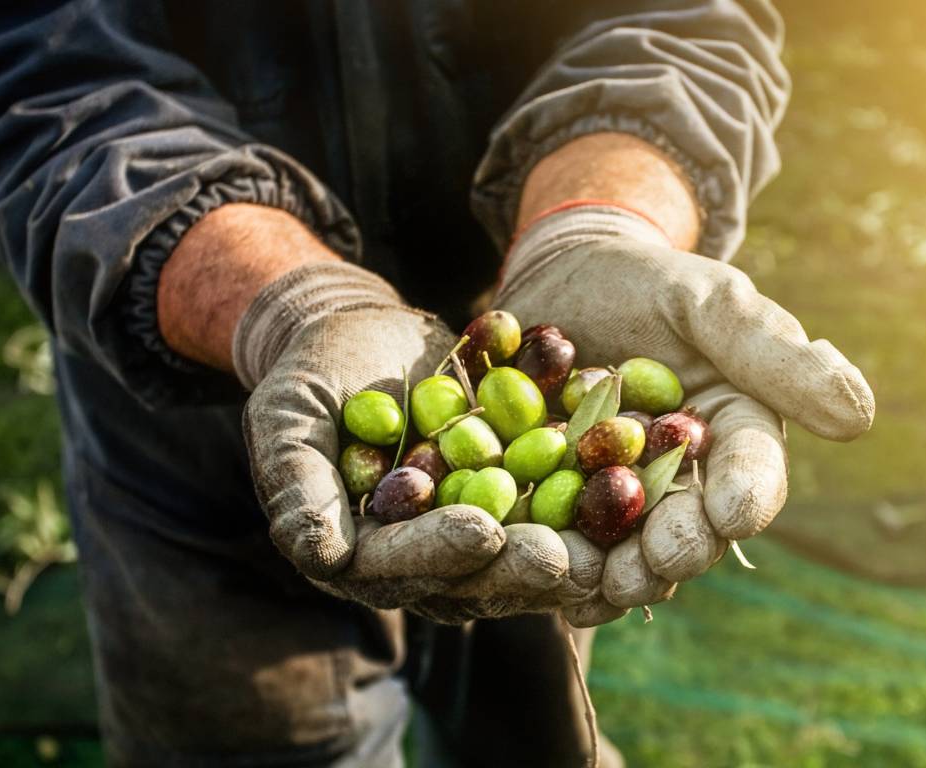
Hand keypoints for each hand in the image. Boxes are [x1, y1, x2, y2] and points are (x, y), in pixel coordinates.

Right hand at [239, 261, 580, 621]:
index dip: (438, 552)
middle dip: (519, 566)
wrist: (364, 334)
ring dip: (572, 550)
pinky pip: (559, 508)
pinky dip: (596, 503)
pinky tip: (637, 492)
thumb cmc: (313, 373)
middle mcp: (422, 557)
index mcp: (360, 553)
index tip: (479, 533)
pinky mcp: (518, 501)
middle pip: (474, 574)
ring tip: (614, 542)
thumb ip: (296, 482)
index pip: (399, 565)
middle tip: (565, 558)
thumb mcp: (288, 415)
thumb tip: (317, 552)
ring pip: (526, 553)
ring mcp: (475, 531)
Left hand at [495, 205, 874, 624]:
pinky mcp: (561, 502)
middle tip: (659, 563)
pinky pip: (564, 542)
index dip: (747, 496)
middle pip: (692, 528)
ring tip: (600, 583)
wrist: (561, 278)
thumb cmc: (646, 280)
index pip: (753, 471)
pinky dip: (555, 563)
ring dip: (618, 574)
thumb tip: (858, 416)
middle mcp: (686, 479)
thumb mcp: (708, 300)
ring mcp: (621, 498)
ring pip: (629, 551)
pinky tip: (543, 577)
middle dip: (679, 550)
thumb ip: (771, 352)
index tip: (733, 514)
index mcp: (735, 432)